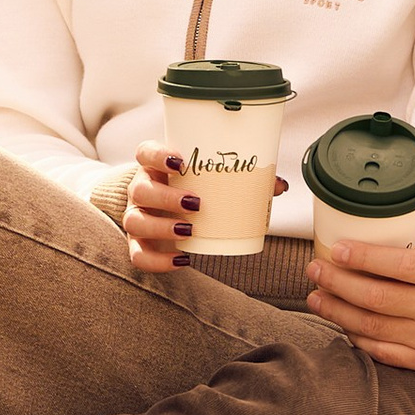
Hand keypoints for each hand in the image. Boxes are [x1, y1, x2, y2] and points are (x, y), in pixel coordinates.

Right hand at [123, 147, 290, 268]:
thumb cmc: (189, 188)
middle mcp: (140, 189)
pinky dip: (158, 261)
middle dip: (166, 197)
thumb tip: (279, 184)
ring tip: (189, 231)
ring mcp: (136, 216)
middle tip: (196, 203)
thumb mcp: (207, 179)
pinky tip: (182, 260)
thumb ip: (241, 179)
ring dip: (161, 227)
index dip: (158, 155)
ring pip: (135, 221)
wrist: (162, 209)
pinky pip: (138, 256)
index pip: (144, 152)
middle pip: (140, 189)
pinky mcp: (137, 243)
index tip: (180, 162)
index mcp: (154, 166)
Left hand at [304, 212, 414, 378]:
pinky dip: (358, 340)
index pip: (398, 264)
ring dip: (338, 312)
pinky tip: (342, 325)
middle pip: (376, 296)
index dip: (363, 256)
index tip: (337, 248)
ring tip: (316, 298)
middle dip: (338, 283)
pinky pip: (384, 353)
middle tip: (315, 270)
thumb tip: (397, 206)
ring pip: (374, 326)